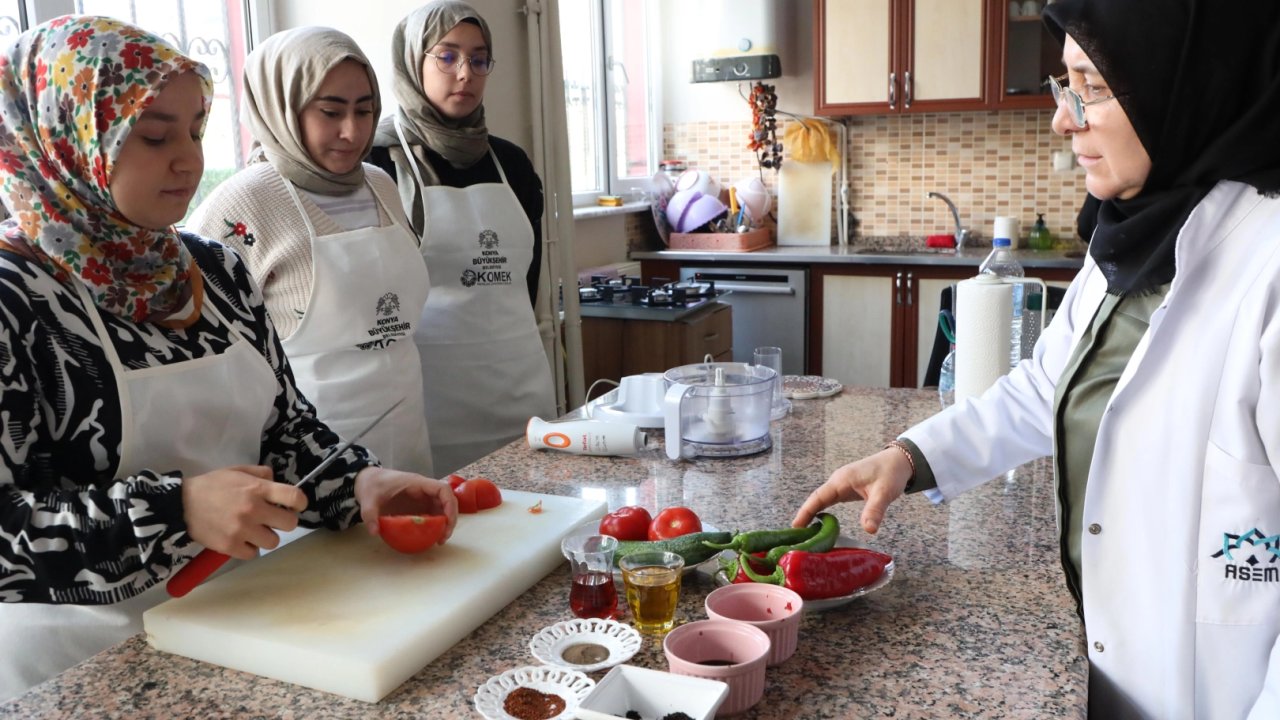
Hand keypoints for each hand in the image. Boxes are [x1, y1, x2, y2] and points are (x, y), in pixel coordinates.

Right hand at [181, 465, 306, 559]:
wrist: (180, 504)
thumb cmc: (212, 486)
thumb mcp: (237, 471)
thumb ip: (261, 474)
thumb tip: (278, 481)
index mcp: (257, 489)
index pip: (294, 497)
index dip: (300, 503)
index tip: (296, 506)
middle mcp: (253, 509)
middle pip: (290, 524)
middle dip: (284, 521)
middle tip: (273, 520)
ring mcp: (242, 530)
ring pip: (273, 541)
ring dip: (266, 536)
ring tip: (253, 530)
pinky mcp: (230, 547)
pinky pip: (253, 553)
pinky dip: (249, 548)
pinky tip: (240, 539)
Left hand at [354, 467, 457, 542]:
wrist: (367, 481)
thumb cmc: (371, 485)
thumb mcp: (368, 499)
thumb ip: (370, 514)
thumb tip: (374, 531)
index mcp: (416, 483)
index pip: (442, 489)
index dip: (449, 504)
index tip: (447, 520)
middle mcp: (423, 490)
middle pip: (446, 500)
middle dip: (450, 518)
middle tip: (443, 537)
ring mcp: (422, 498)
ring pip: (442, 509)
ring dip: (445, 523)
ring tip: (439, 540)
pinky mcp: (418, 506)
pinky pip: (432, 515)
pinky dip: (435, 525)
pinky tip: (430, 538)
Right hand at [791, 448, 912, 533]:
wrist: (899, 460)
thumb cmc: (891, 473)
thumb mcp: (884, 492)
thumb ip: (874, 510)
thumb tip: (868, 530)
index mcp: (841, 480)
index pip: (818, 497)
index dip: (805, 512)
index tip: (795, 527)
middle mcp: (837, 481)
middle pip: (815, 499)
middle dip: (804, 516)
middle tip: (796, 536)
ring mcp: (841, 485)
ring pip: (821, 500)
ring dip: (811, 514)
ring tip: (803, 533)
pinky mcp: (846, 489)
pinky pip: (829, 501)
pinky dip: (821, 512)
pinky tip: (819, 524)